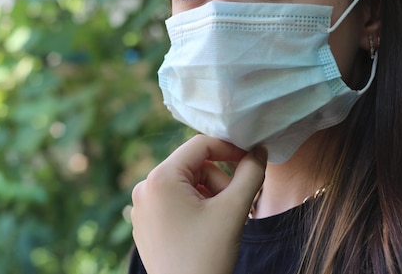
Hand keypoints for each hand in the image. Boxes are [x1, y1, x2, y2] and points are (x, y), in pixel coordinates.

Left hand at [131, 134, 266, 273]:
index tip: (252, 160)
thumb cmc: (208, 257)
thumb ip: (251, 173)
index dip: (230, 148)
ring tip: (220, 224)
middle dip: (219, 182)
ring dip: (209, 196)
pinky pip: (174, 202)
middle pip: (193, 166)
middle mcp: (144, 188)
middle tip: (234, 208)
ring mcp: (142, 208)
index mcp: (160, 178)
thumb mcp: (234, 210)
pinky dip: (194, 209)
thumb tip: (260, 150)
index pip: (199, 145)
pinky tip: (204, 232)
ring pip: (185, 185)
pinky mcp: (145, 224)